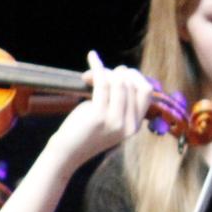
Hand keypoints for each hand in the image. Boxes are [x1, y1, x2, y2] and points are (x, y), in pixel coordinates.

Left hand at [44, 52, 156, 171]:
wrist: (65, 155)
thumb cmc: (85, 134)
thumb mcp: (111, 121)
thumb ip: (122, 103)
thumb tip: (123, 72)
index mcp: (134, 126)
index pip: (147, 92)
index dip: (136, 78)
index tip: (121, 75)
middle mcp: (128, 125)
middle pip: (132, 84)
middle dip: (117, 73)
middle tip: (100, 74)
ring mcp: (115, 121)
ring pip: (119, 82)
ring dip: (106, 71)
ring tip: (92, 73)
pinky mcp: (98, 116)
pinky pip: (102, 82)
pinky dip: (97, 66)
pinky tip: (92, 57)